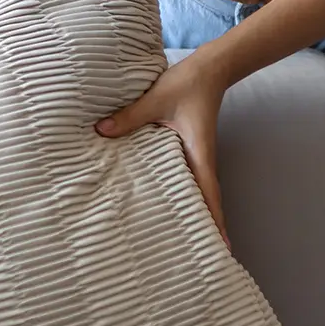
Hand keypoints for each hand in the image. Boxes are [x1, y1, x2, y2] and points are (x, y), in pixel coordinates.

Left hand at [94, 56, 229, 246]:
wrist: (207, 69)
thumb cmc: (186, 84)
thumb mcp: (155, 100)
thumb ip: (129, 116)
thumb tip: (101, 132)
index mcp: (199, 155)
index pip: (210, 196)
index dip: (215, 223)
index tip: (223, 249)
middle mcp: (200, 160)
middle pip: (206, 202)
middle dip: (205, 228)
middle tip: (202, 256)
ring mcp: (196, 156)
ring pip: (197, 191)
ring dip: (194, 212)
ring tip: (185, 239)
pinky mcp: (187, 149)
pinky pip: (185, 177)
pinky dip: (181, 192)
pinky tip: (167, 202)